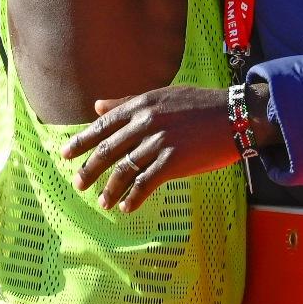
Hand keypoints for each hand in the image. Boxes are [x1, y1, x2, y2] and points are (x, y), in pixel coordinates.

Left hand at [61, 85, 242, 212]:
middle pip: (108, 150)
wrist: (236, 115)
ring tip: (102, 202)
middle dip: (89, 169)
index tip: (65, 155)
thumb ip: (127, 102)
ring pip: (124, 170)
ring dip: (110, 189)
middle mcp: (145, 123)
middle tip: (77, 184)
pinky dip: (134, 197)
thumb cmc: (199, 105)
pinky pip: (146, 183)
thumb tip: (96, 106)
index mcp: (139, 106)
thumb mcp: (161, 96)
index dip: (81, 142)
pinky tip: (126, 207)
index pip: (102, 127)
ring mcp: (159, 143)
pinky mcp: (174, 162)